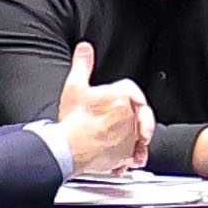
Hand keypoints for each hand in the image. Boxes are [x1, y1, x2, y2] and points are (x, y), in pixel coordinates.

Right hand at [52, 61, 146, 176]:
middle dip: (128, 114)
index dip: (122, 92)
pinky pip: (134, 154)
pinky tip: (122, 158)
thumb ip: (82, 65)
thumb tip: (84, 49)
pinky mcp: (126, 155)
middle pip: (137, 112)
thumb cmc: (74, 120)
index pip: (130, 89)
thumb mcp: (75, 86)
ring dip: (131, 136)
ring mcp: (131, 138)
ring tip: (117, 138)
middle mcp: (131, 117)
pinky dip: (130, 156)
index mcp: (122, 97)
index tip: (116, 97)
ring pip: (138, 134)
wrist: (69, 148)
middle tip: (114, 119)